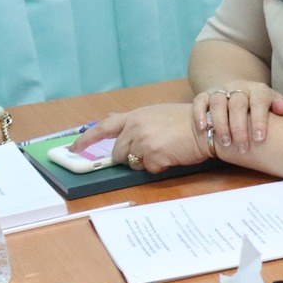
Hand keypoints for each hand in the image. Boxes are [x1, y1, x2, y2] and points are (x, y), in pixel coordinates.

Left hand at [72, 104, 205, 172]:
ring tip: (165, 151)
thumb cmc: (188, 121)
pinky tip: (172, 156)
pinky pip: (148, 169)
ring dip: (146, 162)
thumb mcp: (156, 113)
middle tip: (151, 151)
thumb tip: (110, 118)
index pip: (103, 127)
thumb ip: (133, 119)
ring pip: (132, 162)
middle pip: (118, 152)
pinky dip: (159, 167)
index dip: (86, 139)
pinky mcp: (153, 155)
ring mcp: (143, 141)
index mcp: (135, 115)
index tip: (74, 149)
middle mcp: (136, 127)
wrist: (208, 127)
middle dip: (130, 156)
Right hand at [193, 82, 282, 149]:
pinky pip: (200, 101)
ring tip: (225, 142)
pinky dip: (199, 114)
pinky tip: (203, 128)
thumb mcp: (272, 105)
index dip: (259, 120)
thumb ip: (280, 106)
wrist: (236, 95)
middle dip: (240, 128)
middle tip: (243, 147)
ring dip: (221, 124)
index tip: (260, 139)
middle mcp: (238, 88)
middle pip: (237, 104)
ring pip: (218, 103)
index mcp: (258, 90)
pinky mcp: (205, 95)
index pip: (259, 101)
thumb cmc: (258, 108)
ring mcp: (221, 90)